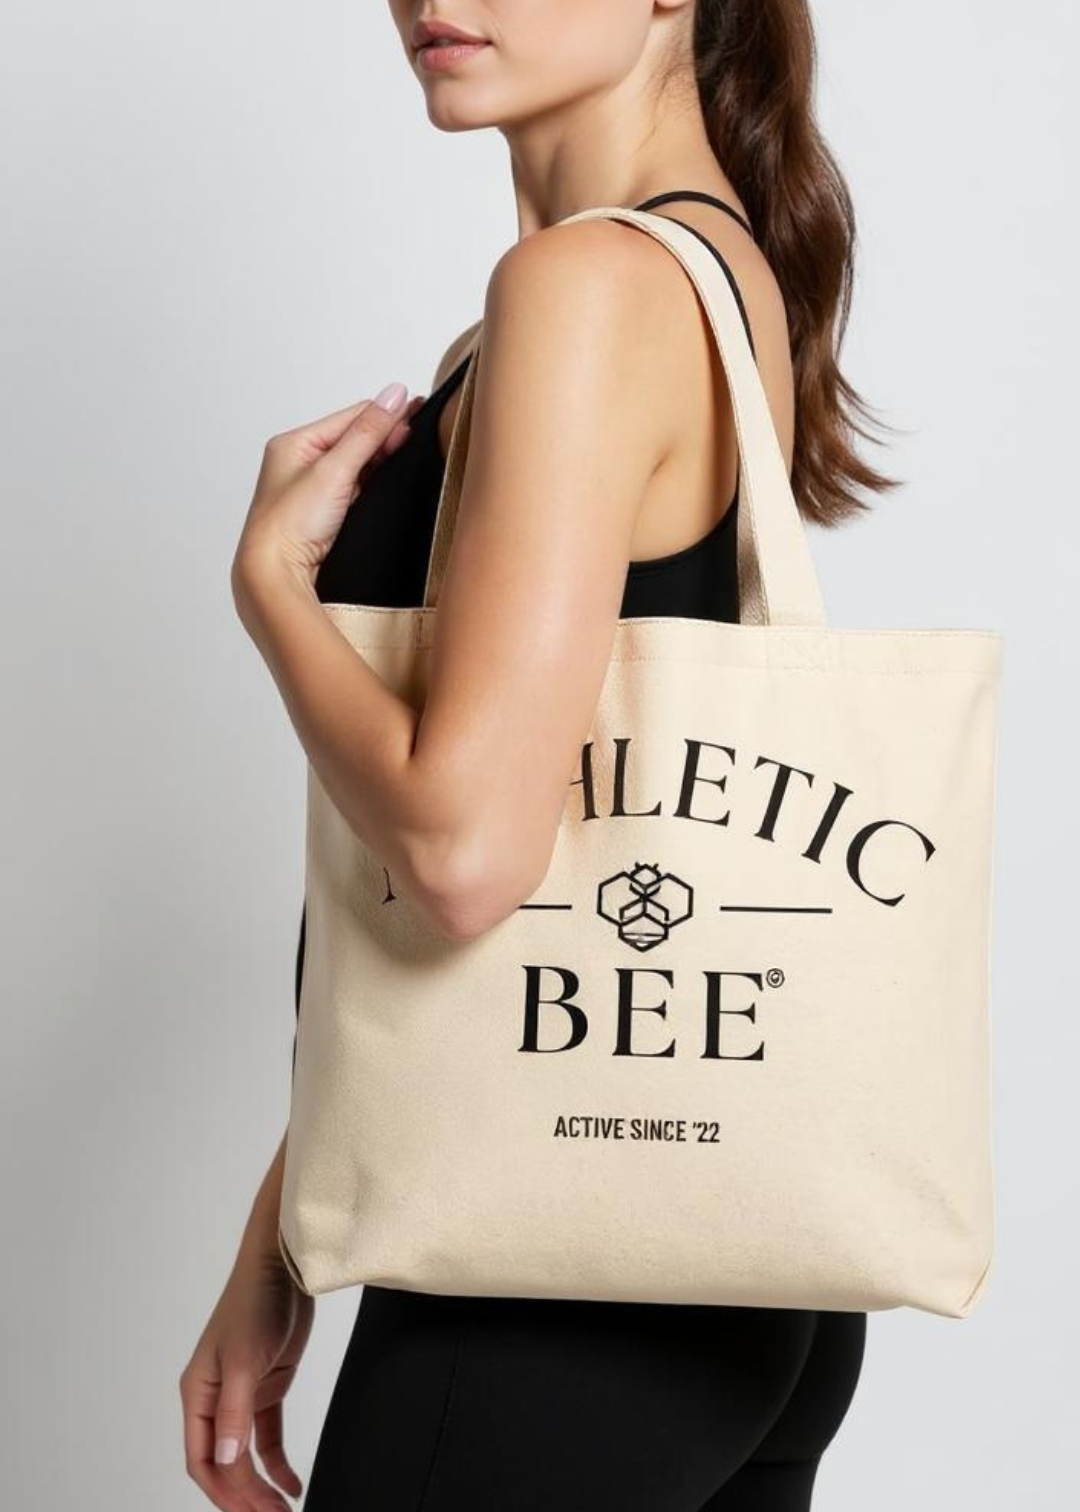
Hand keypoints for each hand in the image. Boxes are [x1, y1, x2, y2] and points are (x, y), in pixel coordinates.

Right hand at [179, 1248, 314, 1510]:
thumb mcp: (243, 1360)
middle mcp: (216, 1399)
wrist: (284, 1267)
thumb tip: (228, 1460)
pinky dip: (277, 1463)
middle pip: (224, 1463)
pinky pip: (268, 1437)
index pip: (204, 1459)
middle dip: (244, 1496)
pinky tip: (291, 1485)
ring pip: (245, 1456)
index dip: (224, 1491)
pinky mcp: (267, 1386)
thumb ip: (235, 1412)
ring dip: (260, 1486)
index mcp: (198, 1394)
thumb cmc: (254, 1303)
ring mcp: (242, 1394)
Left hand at [233, 382, 425, 588]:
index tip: (417, 411)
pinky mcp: (323, 516)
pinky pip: (355, 490)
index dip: (385, 414)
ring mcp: (311, 491)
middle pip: (354, 439)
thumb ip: (367, 433)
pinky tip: (388, 483)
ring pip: (356, 465)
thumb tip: (394, 396)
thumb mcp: (333, 470)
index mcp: (293, 444)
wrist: (273, 576)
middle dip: (385, 436)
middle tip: (417, 436)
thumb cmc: (287, 527)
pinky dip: (373, 484)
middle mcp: (299, 464)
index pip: (350, 417)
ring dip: (380, 460)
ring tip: (408, 454)